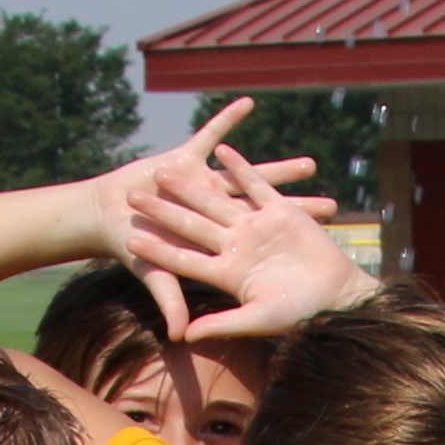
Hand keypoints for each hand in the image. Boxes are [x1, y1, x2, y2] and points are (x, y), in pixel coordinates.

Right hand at [94, 99, 331, 287]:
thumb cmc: (133, 251)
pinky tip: (249, 106)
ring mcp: (207, 187)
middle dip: (298, 212)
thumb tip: (182, 338)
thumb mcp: (157, 278)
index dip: (285, 251)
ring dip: (279, 172)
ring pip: (250, 179)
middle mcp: (220, 216)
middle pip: (267, 215)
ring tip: (312, 165)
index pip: (259, 246)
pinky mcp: (187, 161)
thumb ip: (172, 303)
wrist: (110, 217)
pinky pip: (210, 137)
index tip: (319, 255)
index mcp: (218, 243)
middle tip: (334, 209)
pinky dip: (226, 123)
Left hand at [125, 144, 371, 342]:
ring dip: (190, 185)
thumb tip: (183, 337)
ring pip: (216, 201)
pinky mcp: (280, 211)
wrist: (338, 297)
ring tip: (163, 167)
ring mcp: (257, 228)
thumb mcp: (257, 320)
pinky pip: (255, 184)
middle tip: (132, 195)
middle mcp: (238, 248)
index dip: (158, 250)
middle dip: (163, 210)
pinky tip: (219, 149)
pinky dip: (239, 166)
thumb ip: (221, 324)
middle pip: (192, 225)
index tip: (129, 241)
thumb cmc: (301, 314)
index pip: (185, 260)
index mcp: (229, 274)